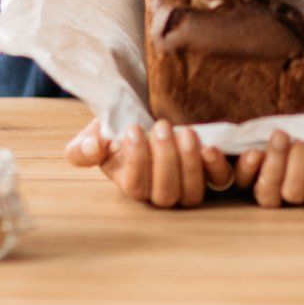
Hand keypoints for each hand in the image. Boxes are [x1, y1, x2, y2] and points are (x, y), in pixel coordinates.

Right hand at [66, 118, 232, 208]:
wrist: (149, 109)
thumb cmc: (121, 125)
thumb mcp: (96, 133)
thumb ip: (83, 147)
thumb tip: (93, 148)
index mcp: (131, 182)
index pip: (135, 186)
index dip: (136, 161)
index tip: (132, 129)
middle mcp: (160, 190)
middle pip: (166, 194)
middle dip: (166, 160)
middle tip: (161, 126)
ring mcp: (188, 183)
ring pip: (192, 193)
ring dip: (190, 162)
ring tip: (184, 131)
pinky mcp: (211, 172)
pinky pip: (220, 181)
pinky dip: (216, 167)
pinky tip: (209, 146)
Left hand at [233, 119, 303, 207]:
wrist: (297, 116)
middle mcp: (297, 190)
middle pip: (295, 193)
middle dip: (301, 162)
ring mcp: (270, 185)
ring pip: (268, 194)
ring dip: (274, 165)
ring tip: (280, 135)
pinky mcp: (246, 174)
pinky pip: (241, 180)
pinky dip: (247, 168)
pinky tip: (253, 151)